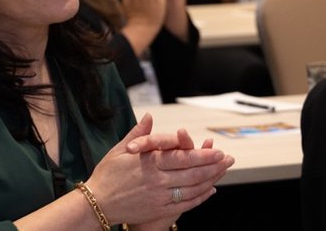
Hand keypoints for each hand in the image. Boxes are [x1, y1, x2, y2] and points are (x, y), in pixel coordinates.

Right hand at [85, 115, 234, 225]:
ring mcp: (160, 196)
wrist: (97, 203)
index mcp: (149, 162)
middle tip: (228, 160)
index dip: (202, 154)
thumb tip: (149, 117)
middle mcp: (158, 179)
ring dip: (210, 180)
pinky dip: (200, 197)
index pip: (182, 157)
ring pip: (192, 188)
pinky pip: (185, 204)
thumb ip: (139, 134)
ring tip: (222, 172)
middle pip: (192, 172)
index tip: (216, 150)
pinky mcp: (159, 210)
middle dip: (213, 166)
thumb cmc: (107, 174)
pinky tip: (209, 191)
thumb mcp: (120, 150)